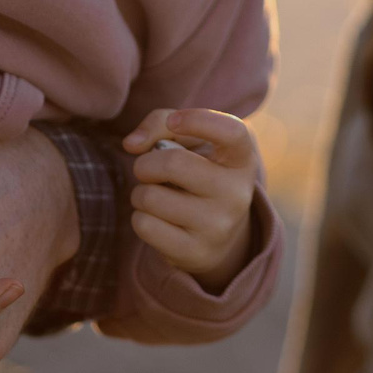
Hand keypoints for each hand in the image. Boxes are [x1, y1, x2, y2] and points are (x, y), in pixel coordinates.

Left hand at [122, 108, 260, 291]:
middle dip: (146, 164)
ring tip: (158, 197)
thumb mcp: (190, 142)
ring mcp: (218, 226)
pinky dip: (140, 218)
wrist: (219, 237)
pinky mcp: (196, 252)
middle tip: (149, 171)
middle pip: (173, 163)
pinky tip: (158, 220)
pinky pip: (144, 225)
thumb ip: (161, 124)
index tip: (175, 121)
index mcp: (241, 159)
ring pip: (151, 197)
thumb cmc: (197, 173)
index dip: (199, 120)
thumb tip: (132, 144)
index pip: (232, 132)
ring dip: (141, 193)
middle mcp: (237, 193)